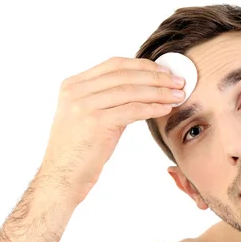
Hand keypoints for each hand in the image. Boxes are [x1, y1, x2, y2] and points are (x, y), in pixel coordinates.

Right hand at [38, 57, 184, 204]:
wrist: (62, 177)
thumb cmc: (79, 150)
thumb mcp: (88, 115)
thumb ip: (108, 98)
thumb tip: (145, 88)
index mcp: (73, 84)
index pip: (114, 64)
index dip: (143, 65)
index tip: (164, 71)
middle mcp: (76, 91)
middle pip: (125, 75)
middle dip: (156, 77)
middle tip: (179, 81)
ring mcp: (84, 105)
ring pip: (131, 91)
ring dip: (159, 92)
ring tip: (178, 95)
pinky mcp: (95, 122)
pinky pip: (133, 110)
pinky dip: (153, 107)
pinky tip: (166, 109)